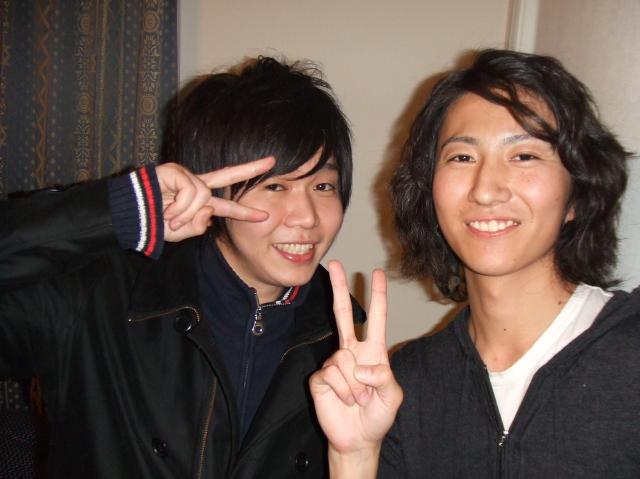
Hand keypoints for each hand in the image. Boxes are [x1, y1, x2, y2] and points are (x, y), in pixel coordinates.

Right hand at [156, 157, 274, 241]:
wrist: (130, 217)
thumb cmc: (153, 224)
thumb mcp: (181, 231)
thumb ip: (199, 225)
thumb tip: (209, 210)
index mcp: (198, 201)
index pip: (226, 204)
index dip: (244, 211)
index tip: (264, 213)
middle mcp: (195, 185)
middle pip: (228, 175)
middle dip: (251, 168)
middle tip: (272, 161)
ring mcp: (185, 175)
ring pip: (203, 194)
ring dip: (187, 213)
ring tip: (171, 220)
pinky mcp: (174, 170)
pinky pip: (190, 191)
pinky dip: (180, 206)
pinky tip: (167, 211)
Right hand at [309, 261, 402, 475]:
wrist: (357, 438)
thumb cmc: (377, 416)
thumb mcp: (393, 396)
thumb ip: (383, 377)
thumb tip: (359, 364)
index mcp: (373, 351)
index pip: (376, 318)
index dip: (377, 296)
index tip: (376, 273)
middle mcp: (351, 351)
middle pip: (344, 314)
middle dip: (339, 288)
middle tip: (336, 264)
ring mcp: (334, 363)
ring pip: (343, 360)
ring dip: (355, 387)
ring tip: (358, 400)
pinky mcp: (320, 377)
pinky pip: (331, 375)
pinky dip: (343, 392)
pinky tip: (343, 401)